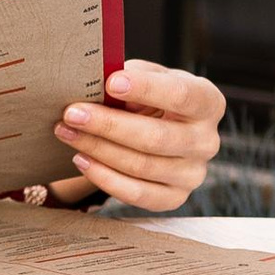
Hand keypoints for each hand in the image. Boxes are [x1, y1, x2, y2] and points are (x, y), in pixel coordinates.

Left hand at [49, 60, 224, 213]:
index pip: (181, 95)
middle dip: (108, 125)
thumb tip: (95, 84)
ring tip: (66, 132)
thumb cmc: (150, 96)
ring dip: (98, 149)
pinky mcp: (175, 198)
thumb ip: (128, 77)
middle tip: (72, 113)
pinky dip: (104, 177)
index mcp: (208, 102)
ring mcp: (194, 174)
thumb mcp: (146, 77)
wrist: (159, 127)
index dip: (146, 89)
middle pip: (155, 137)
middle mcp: (207, 140)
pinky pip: (137, 194)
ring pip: (141, 166)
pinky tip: (81, 159)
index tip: (110, 83)